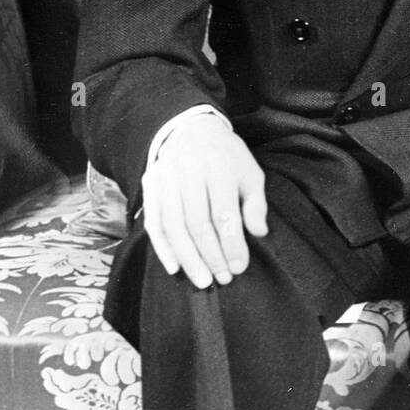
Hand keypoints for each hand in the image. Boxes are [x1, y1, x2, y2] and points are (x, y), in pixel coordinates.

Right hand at [140, 115, 267, 287]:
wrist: (191, 129)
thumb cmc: (226, 157)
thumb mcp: (249, 172)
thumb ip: (256, 203)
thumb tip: (259, 233)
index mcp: (219, 165)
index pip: (224, 212)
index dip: (231, 244)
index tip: (239, 267)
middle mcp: (189, 170)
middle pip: (197, 222)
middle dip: (211, 255)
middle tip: (222, 278)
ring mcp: (166, 177)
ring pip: (173, 225)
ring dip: (188, 257)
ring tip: (202, 280)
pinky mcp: (150, 185)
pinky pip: (153, 222)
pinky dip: (162, 248)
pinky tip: (175, 267)